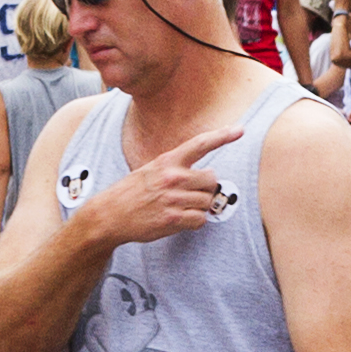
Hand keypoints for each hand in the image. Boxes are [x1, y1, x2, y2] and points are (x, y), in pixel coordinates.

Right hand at [67, 123, 244, 250]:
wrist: (109, 215)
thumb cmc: (132, 192)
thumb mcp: (151, 170)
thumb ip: (176, 168)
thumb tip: (206, 176)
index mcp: (168, 161)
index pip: (200, 144)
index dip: (223, 136)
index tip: (240, 130)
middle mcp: (172, 177)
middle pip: (211, 179)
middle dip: (206, 188)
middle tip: (191, 194)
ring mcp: (173, 198)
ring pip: (207, 201)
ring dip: (199, 206)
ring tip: (180, 207)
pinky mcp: (172, 219)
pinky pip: (200, 220)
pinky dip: (194, 221)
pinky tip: (180, 219)